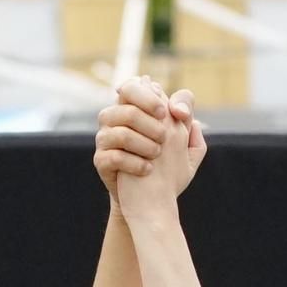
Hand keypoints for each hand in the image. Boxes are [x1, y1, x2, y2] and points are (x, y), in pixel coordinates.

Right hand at [96, 78, 203, 214]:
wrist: (148, 199)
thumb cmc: (165, 166)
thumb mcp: (183, 142)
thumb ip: (186, 121)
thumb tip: (181, 110)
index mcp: (131, 107)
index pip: (132, 86)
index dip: (150, 97)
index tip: (165, 113)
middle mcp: (114, 119)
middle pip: (128, 109)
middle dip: (151, 124)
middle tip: (164, 138)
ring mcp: (104, 139)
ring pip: (121, 132)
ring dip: (144, 144)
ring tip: (157, 155)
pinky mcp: (100, 160)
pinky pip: (115, 156)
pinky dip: (135, 162)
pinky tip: (148, 169)